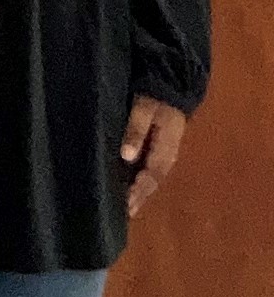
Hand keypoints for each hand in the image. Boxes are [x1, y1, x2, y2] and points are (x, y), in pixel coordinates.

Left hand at [121, 95, 187, 219]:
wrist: (172, 82)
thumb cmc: (156, 95)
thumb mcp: (145, 108)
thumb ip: (136, 130)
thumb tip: (127, 157)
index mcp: (166, 148)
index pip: (151, 177)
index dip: (138, 192)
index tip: (125, 207)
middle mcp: (167, 154)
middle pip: (152, 181)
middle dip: (138, 198)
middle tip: (123, 214)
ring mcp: (164, 151)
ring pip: (151, 177)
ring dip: (139, 192)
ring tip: (124, 207)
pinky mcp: (159, 146)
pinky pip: (149, 169)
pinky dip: (139, 180)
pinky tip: (127, 186)